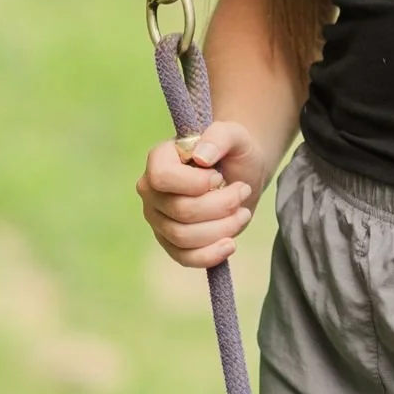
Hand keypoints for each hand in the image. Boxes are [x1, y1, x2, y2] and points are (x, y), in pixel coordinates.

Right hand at [137, 119, 271, 268]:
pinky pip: (184, 258)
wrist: (240, 175)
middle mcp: (151, 191)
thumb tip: (202, 157)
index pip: (163, 178)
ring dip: (223, 227)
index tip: (218, 176)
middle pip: (181, 210)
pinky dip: (211, 255)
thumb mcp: (235, 135)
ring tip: (242, 212)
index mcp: (158, 160)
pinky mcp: (171, 243)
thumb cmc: (234, 152)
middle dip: (221, 205)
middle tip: (242, 190)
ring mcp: (158, 219)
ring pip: (184, 237)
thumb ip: (220, 136)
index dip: (196, 183)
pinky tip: (231, 243)